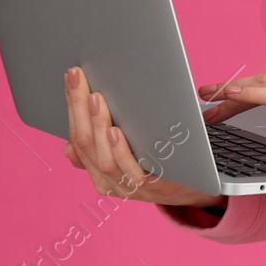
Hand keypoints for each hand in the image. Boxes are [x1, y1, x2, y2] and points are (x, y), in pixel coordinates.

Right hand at [62, 66, 225, 207]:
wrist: (198, 187)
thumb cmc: (160, 161)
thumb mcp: (127, 155)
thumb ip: (101, 149)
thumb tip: (68, 147)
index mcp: (100, 174)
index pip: (78, 139)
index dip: (72, 107)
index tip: (71, 77)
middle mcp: (111, 184)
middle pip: (86, 145)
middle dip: (79, 108)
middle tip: (79, 78)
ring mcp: (132, 188)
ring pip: (104, 159)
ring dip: (98, 126)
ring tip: (95, 99)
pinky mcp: (155, 188)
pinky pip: (132, 172)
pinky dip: (120, 152)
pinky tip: (115, 131)